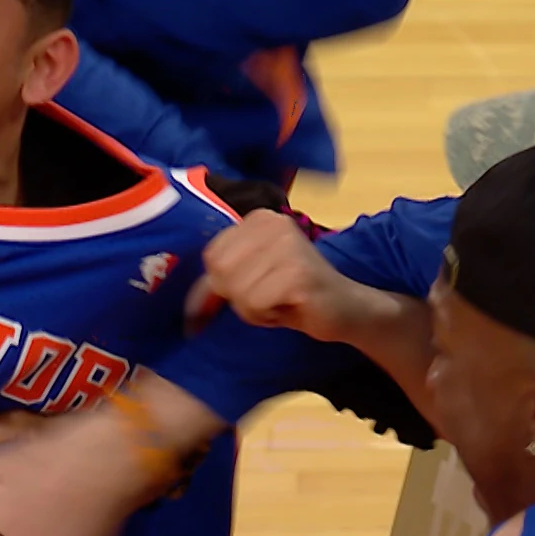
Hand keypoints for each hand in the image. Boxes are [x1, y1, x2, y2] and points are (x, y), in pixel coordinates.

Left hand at [198, 211, 377, 342]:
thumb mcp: (251, 278)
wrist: (346, 307)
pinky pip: (255, 304)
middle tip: (270, 296)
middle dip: (240, 297)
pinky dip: (268, 316)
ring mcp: (287, 246)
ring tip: (282, 300)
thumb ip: (218, 281)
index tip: (253, 287)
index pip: (212, 257)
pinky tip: (290, 307)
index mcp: (258, 219)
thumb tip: (188, 308)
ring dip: (255, 309)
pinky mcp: (298, 274)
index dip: (223, 283)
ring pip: (237, 292)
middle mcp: (273, 224)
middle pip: (220, 273)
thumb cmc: (294, 293)